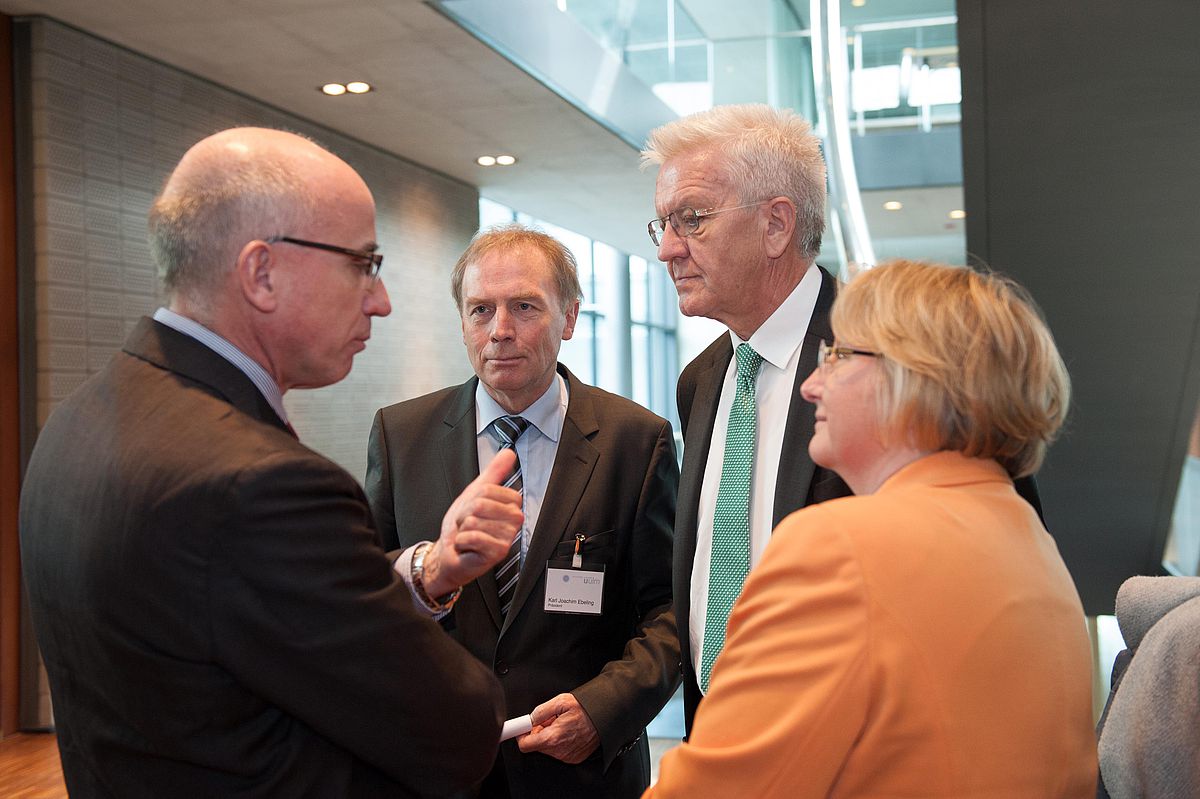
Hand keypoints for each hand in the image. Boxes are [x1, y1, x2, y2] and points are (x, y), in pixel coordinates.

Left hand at [423, 449, 522, 596]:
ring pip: (475, 520)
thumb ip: (494, 473)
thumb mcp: (476, 493)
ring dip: (463, 529)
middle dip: (465, 514)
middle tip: (469, 525)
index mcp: (511, 505)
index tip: (474, 511)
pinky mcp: (498, 552)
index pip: (489, 489)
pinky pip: (474, 536)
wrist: (450, 553)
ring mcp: (507, 537)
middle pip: (481, 504)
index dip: (474, 498)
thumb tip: (508, 453)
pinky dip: (462, 541)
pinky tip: (468, 547)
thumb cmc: (463, 527)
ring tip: (468, 536)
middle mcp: (513, 521)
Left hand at [517, 693, 599, 763]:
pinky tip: (569, 731)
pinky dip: (560, 742)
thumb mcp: (561, 701)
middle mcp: (559, 751)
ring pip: (548, 748)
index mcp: (553, 737)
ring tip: (562, 724)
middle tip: (549, 720)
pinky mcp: (574, 758)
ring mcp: (567, 756)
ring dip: (550, 736)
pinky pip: (559, 751)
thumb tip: (529, 719)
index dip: (521, 734)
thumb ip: (541, 711)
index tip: (520, 729)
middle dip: (538, 732)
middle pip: (536, 745)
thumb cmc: (587, 709)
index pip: (525, 745)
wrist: (606, 717)